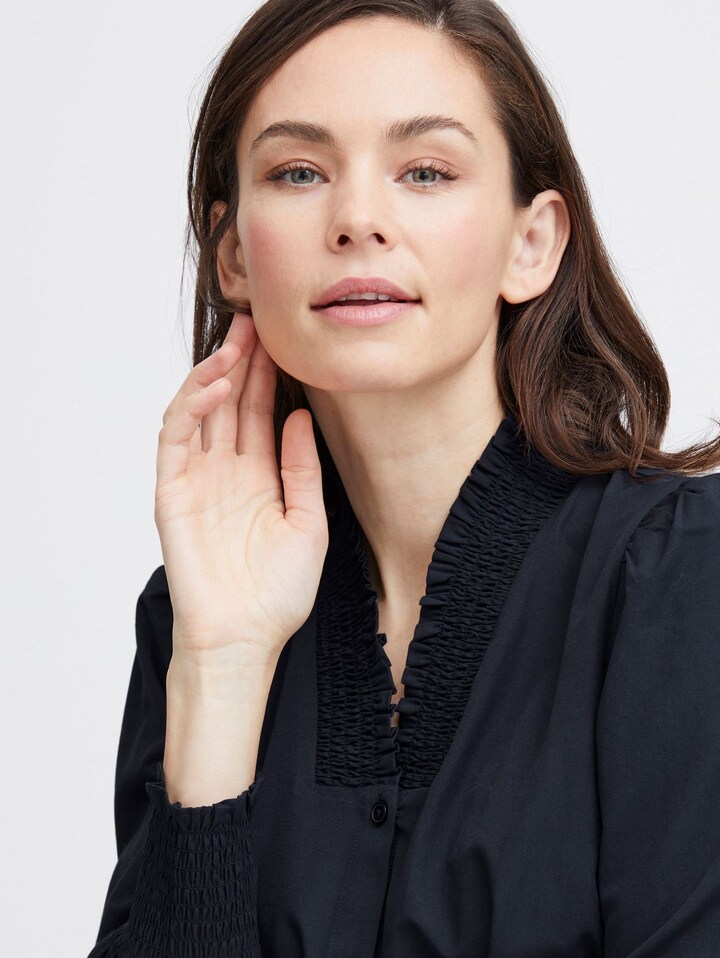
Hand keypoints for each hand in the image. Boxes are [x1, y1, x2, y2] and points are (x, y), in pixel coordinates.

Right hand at [154, 312, 328, 660]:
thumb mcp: (308, 523)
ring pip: (200, 412)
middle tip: (258, 319)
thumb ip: (302, 470)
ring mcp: (197, 480)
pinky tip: (212, 386)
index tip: (286, 339)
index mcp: (259, 477)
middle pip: (230, 403)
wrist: (246, 637)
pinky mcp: (172, 493)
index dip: (269, 377)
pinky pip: (175, 440)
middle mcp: (226, 472)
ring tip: (237, 345)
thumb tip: (300, 416)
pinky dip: (189, 409)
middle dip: (242, 362)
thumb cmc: (278, 592)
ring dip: (214, 376)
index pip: (260, 413)